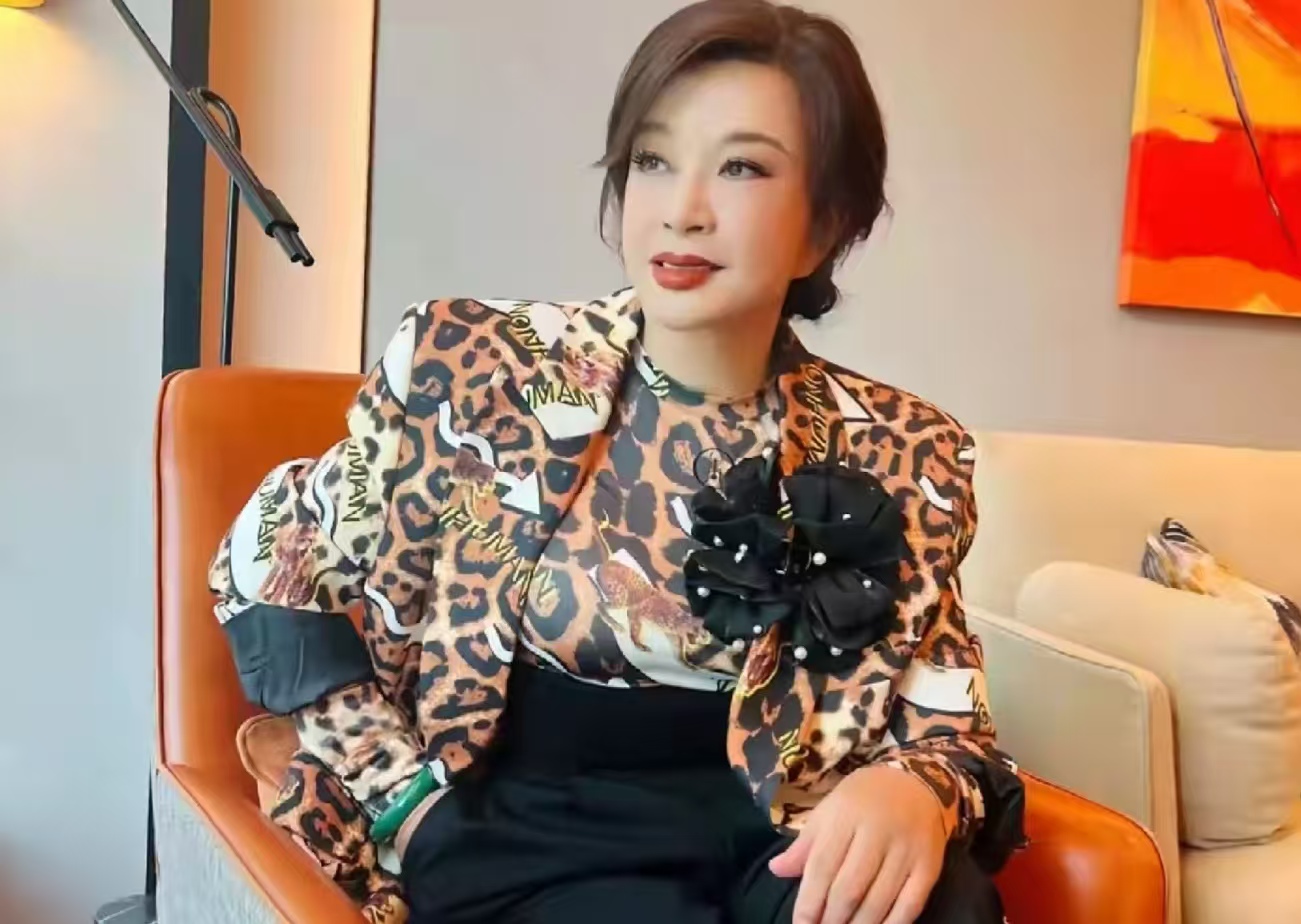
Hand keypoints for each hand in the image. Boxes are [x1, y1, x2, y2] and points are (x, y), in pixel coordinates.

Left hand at [768, 766, 946, 923]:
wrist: (916, 782)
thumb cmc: (863, 799)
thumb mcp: (828, 811)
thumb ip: (804, 844)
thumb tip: (776, 870)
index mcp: (845, 816)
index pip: (821, 868)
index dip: (809, 903)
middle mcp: (876, 833)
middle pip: (849, 889)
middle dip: (831, 920)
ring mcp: (906, 850)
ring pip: (878, 901)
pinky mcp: (929, 866)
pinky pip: (910, 905)